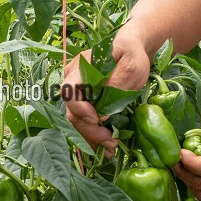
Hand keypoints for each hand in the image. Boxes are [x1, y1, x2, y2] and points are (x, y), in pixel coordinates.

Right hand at [63, 33, 151, 153]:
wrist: (131, 51)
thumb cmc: (131, 54)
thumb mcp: (131, 64)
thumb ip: (116, 84)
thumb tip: (101, 113)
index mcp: (81, 68)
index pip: (68, 91)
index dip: (78, 108)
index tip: (96, 119)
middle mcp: (74, 82)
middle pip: (73, 113)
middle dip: (90, 131)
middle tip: (111, 142)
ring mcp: (79, 95)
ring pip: (78, 122)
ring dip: (92, 139)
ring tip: (111, 148)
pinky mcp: (86, 105)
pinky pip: (85, 124)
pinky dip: (95, 138)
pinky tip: (107, 147)